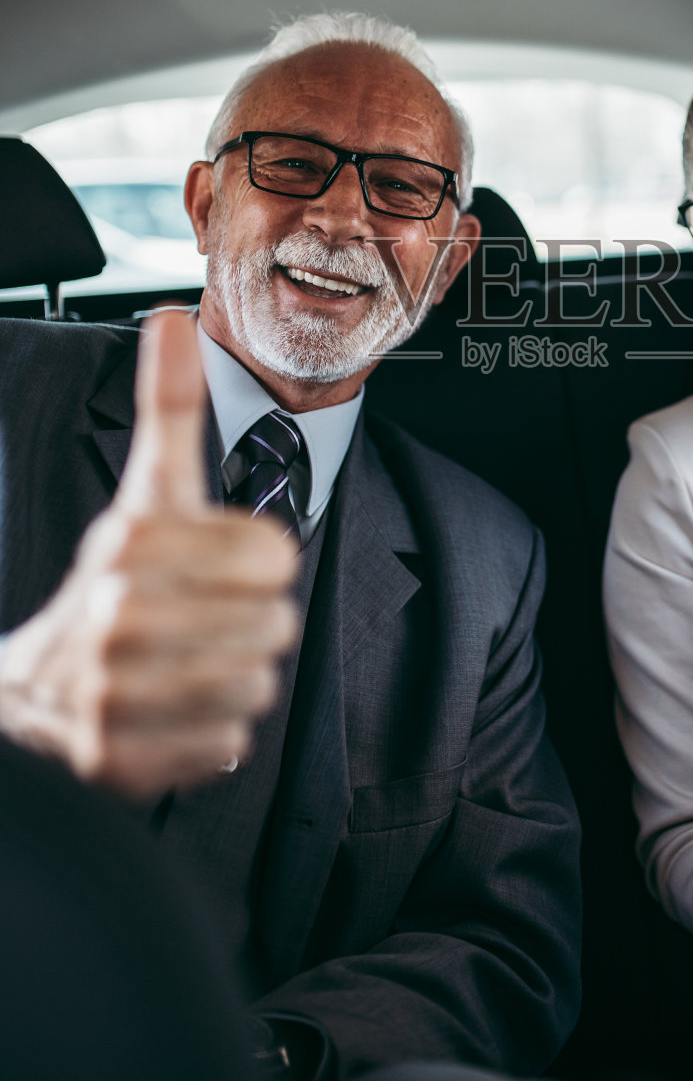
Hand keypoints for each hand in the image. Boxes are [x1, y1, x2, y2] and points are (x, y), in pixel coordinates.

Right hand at [0, 308, 298, 798]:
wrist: (31, 690)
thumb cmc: (117, 579)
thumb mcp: (146, 491)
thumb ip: (168, 408)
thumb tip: (172, 319)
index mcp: (129, 541)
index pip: (273, 557)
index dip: (260, 564)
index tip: (226, 566)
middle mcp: (113, 615)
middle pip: (273, 624)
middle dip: (251, 624)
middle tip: (205, 621)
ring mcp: (108, 692)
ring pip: (256, 685)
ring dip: (236, 678)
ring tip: (189, 664)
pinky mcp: (115, 760)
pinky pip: (226, 744)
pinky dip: (211, 735)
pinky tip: (172, 712)